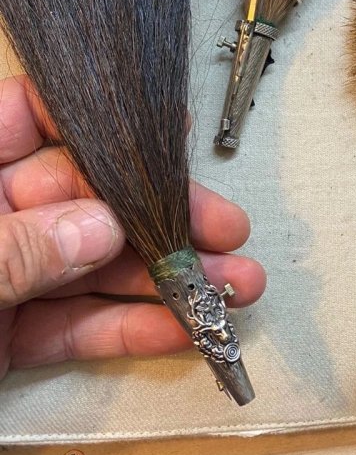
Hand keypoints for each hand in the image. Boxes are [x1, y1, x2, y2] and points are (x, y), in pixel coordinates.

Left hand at [0, 76, 264, 379]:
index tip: (160, 130)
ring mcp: (7, 279)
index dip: (95, 116)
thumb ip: (18, 250)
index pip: (28, 117)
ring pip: (98, 267)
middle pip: (88, 197)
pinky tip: (183, 330)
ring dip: (168, 278)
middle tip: (224, 227)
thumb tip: (100, 228)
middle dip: (164, 213)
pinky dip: (132, 330)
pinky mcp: (11, 338)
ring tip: (233, 287)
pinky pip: (81, 326)